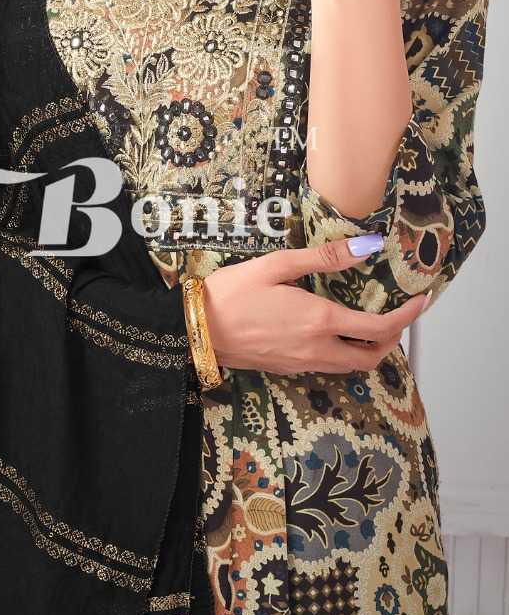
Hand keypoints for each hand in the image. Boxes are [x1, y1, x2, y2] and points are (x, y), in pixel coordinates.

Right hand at [200, 235, 433, 374]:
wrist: (194, 331)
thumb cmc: (231, 294)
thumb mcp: (276, 265)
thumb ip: (324, 258)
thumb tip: (366, 246)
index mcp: (320, 321)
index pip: (380, 327)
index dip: (407, 316)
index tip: (421, 301)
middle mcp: (318, 349)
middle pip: (372, 356)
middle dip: (391, 339)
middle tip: (394, 314)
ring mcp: (302, 363)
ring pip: (351, 365)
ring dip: (367, 348)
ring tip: (366, 321)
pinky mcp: (287, 368)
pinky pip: (327, 365)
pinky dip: (342, 351)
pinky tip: (330, 330)